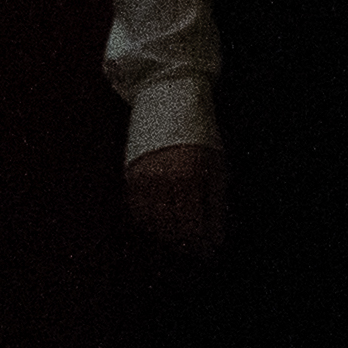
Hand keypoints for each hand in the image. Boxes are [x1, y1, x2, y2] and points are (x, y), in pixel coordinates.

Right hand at [123, 143, 227, 257]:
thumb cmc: (199, 132)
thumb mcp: (217, 166)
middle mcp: (162, 179)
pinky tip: (162, 220)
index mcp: (190, 177)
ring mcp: (142, 177)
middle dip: (186, 243)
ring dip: (167, 235)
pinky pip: (136, 210)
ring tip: (181, 235)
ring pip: (152, 223)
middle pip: (172, 229)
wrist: (168, 97)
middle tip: (197, 247)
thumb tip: (215, 239)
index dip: (203, 245)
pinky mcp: (129, 174)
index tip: (209, 251)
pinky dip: (149, 221)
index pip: (194, 227)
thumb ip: (216, 205)